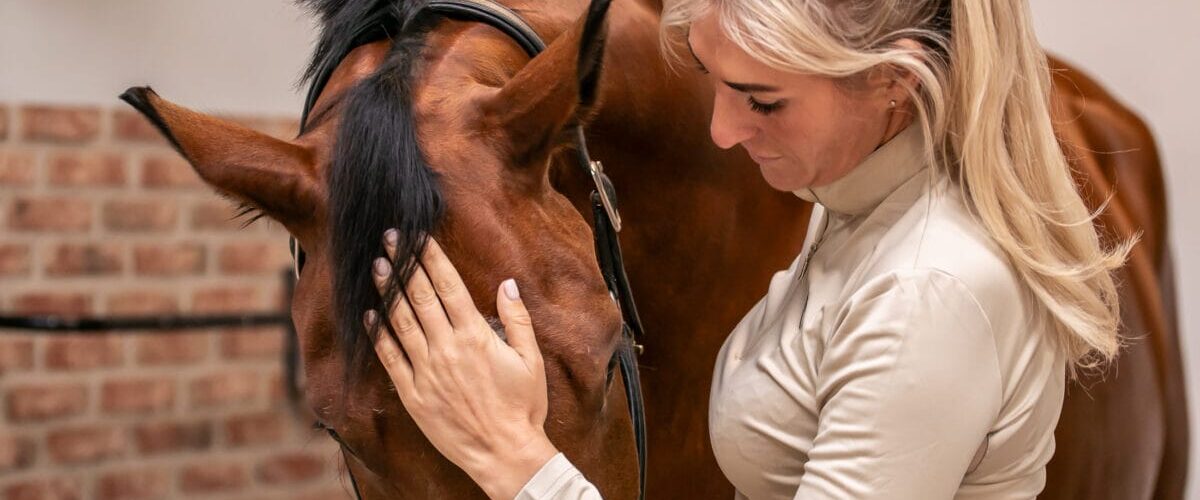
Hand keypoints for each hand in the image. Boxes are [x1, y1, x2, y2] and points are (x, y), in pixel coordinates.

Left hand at [365, 232, 558, 499]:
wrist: (503, 452)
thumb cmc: (522, 407)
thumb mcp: (531, 360)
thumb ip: (517, 319)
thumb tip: (507, 284)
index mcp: (475, 336)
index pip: (448, 285)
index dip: (430, 256)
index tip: (417, 235)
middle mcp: (447, 348)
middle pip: (419, 296)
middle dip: (403, 263)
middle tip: (388, 238)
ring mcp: (427, 370)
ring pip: (400, 321)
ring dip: (386, 291)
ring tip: (375, 266)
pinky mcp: (413, 393)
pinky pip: (390, 358)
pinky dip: (378, 334)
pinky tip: (369, 315)